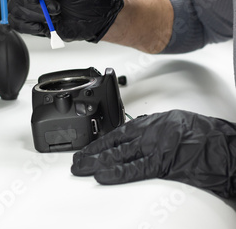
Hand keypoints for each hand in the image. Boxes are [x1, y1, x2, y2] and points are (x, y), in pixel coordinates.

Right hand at [8, 0, 123, 41]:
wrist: (99, 17)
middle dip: (36, 5)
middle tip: (57, 9)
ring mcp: (32, 2)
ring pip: (15, 8)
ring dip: (36, 16)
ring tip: (56, 16)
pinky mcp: (32, 19)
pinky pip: (16, 22)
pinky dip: (28, 27)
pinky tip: (43, 26)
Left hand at [71, 109, 235, 197]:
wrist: (218, 144)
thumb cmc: (199, 132)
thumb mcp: (171, 121)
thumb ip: (152, 127)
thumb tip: (138, 130)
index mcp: (150, 123)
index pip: (118, 132)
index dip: (101, 141)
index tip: (88, 146)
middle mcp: (147, 134)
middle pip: (113, 144)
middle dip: (93, 152)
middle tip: (77, 159)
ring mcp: (152, 148)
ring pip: (118, 155)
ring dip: (97, 161)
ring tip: (81, 167)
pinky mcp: (160, 163)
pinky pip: (134, 169)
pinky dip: (117, 172)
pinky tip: (102, 175)